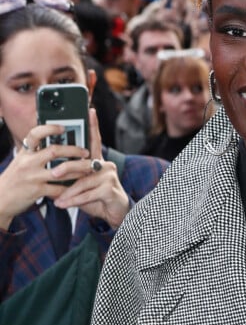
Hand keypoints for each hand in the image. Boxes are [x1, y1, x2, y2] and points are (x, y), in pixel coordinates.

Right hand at [0, 123, 88, 230]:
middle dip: (74, 151)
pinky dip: (70, 188)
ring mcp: (33, 176)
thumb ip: (34, 153)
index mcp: (25, 152)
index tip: (63, 127)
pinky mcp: (37, 191)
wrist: (1, 199)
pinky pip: (59, 189)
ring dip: (78, 169)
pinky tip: (78, 186)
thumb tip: (51, 142)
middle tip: (86, 152)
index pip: (35, 134)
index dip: (50, 128)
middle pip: (55, 151)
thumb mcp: (20, 161)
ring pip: (61, 170)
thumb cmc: (14, 179)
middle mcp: (28, 162)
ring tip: (88, 168)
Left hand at [52, 109, 130, 229]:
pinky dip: (74, 201)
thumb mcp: (82, 186)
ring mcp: (109, 177)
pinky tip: (64, 204)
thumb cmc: (97, 198)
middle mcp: (105, 166)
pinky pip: (88, 194)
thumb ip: (72, 177)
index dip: (93, 125)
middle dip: (67, 169)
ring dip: (68, 192)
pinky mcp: (110, 189)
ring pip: (83, 182)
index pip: (95, 141)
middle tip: (53, 174)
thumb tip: (51, 173)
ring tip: (57, 198)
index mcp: (98, 162)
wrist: (116, 214)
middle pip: (82, 164)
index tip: (90, 110)